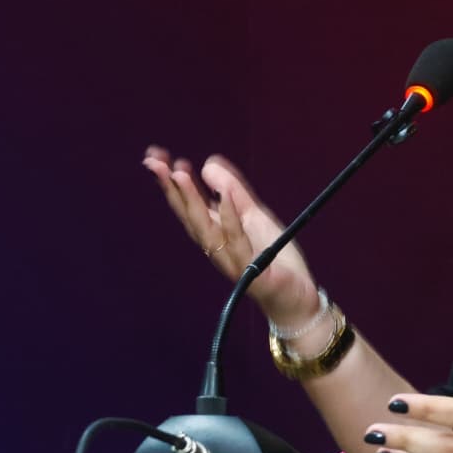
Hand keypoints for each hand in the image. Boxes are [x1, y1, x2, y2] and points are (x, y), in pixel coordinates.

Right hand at [142, 146, 317, 324]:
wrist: (297, 296)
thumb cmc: (275, 258)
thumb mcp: (254, 215)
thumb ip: (232, 190)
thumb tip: (208, 164)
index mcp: (216, 232)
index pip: (188, 204)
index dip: (171, 181)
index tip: (156, 156)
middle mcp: (218, 247)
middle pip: (189, 216)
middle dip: (171, 189)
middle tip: (155, 162)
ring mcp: (232, 260)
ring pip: (206, 230)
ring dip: (191, 201)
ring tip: (180, 174)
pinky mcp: (253, 272)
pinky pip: (238, 243)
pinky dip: (231, 219)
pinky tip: (225, 197)